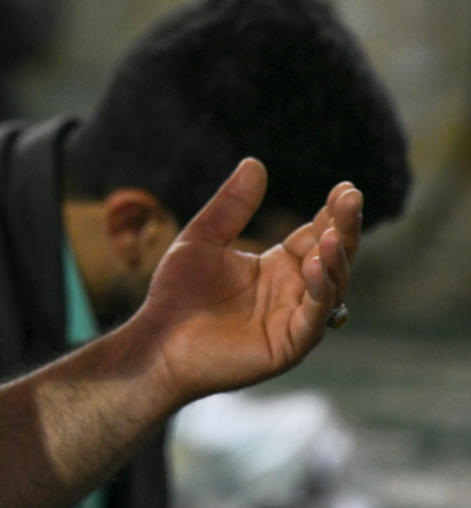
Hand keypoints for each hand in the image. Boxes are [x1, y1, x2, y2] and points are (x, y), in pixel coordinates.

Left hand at [131, 158, 362, 405]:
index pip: (315, 235)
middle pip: (332, 256)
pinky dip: (320, 292)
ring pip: (331, 286)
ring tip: (332, 234)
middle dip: (344, 228)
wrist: (156, 340)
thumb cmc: (176, 295)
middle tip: (351, 198)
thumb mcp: (201, 239)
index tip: (345, 187)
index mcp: (278, 267)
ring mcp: (294, 319)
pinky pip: (314, 317)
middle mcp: (293, 292)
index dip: (332, 213)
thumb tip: (255, 162)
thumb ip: (230, 206)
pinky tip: (314, 265)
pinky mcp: (288, 345)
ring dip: (336, 259)